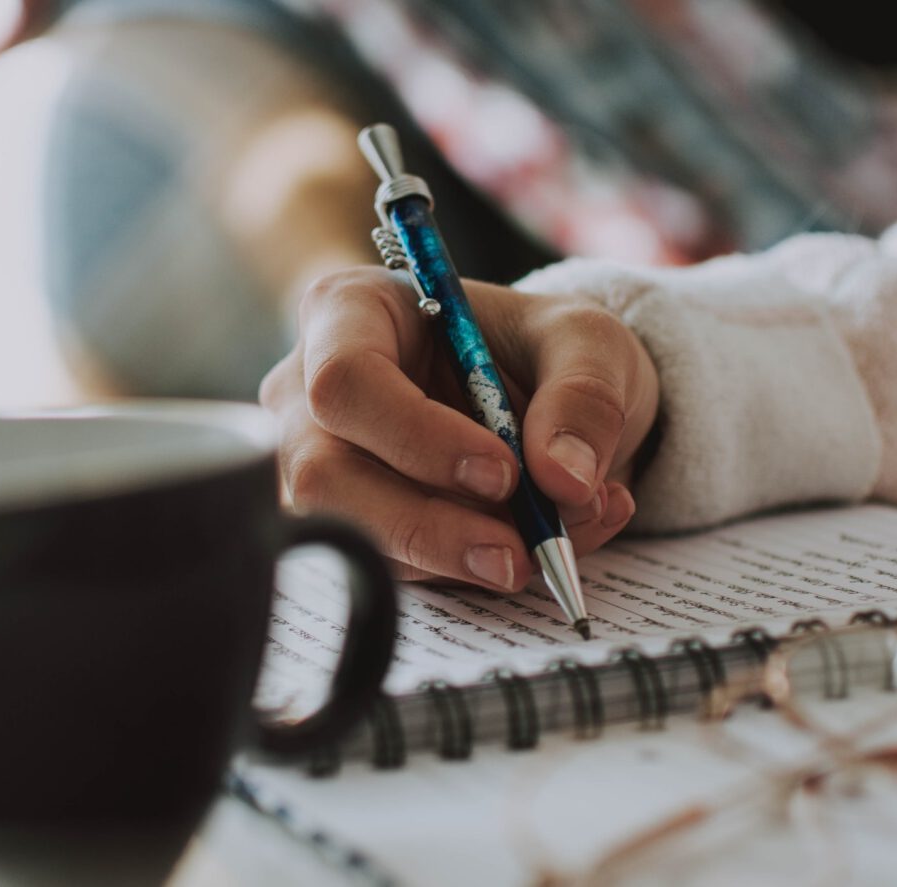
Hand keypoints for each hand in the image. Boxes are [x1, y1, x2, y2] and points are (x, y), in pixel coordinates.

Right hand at [260, 267, 658, 591]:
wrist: (544, 399)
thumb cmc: (541, 348)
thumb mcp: (586, 342)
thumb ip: (584, 396)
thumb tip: (565, 481)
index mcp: (351, 312)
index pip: (346, 379)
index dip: (418, 436)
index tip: (503, 472)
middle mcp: (310, 390)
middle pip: (326, 475)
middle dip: (427, 526)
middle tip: (518, 553)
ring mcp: (317, 463)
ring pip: (355, 534)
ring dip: (457, 557)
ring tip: (551, 542)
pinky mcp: (349, 522)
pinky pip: (391, 566)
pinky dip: (469, 571)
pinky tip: (536, 546)